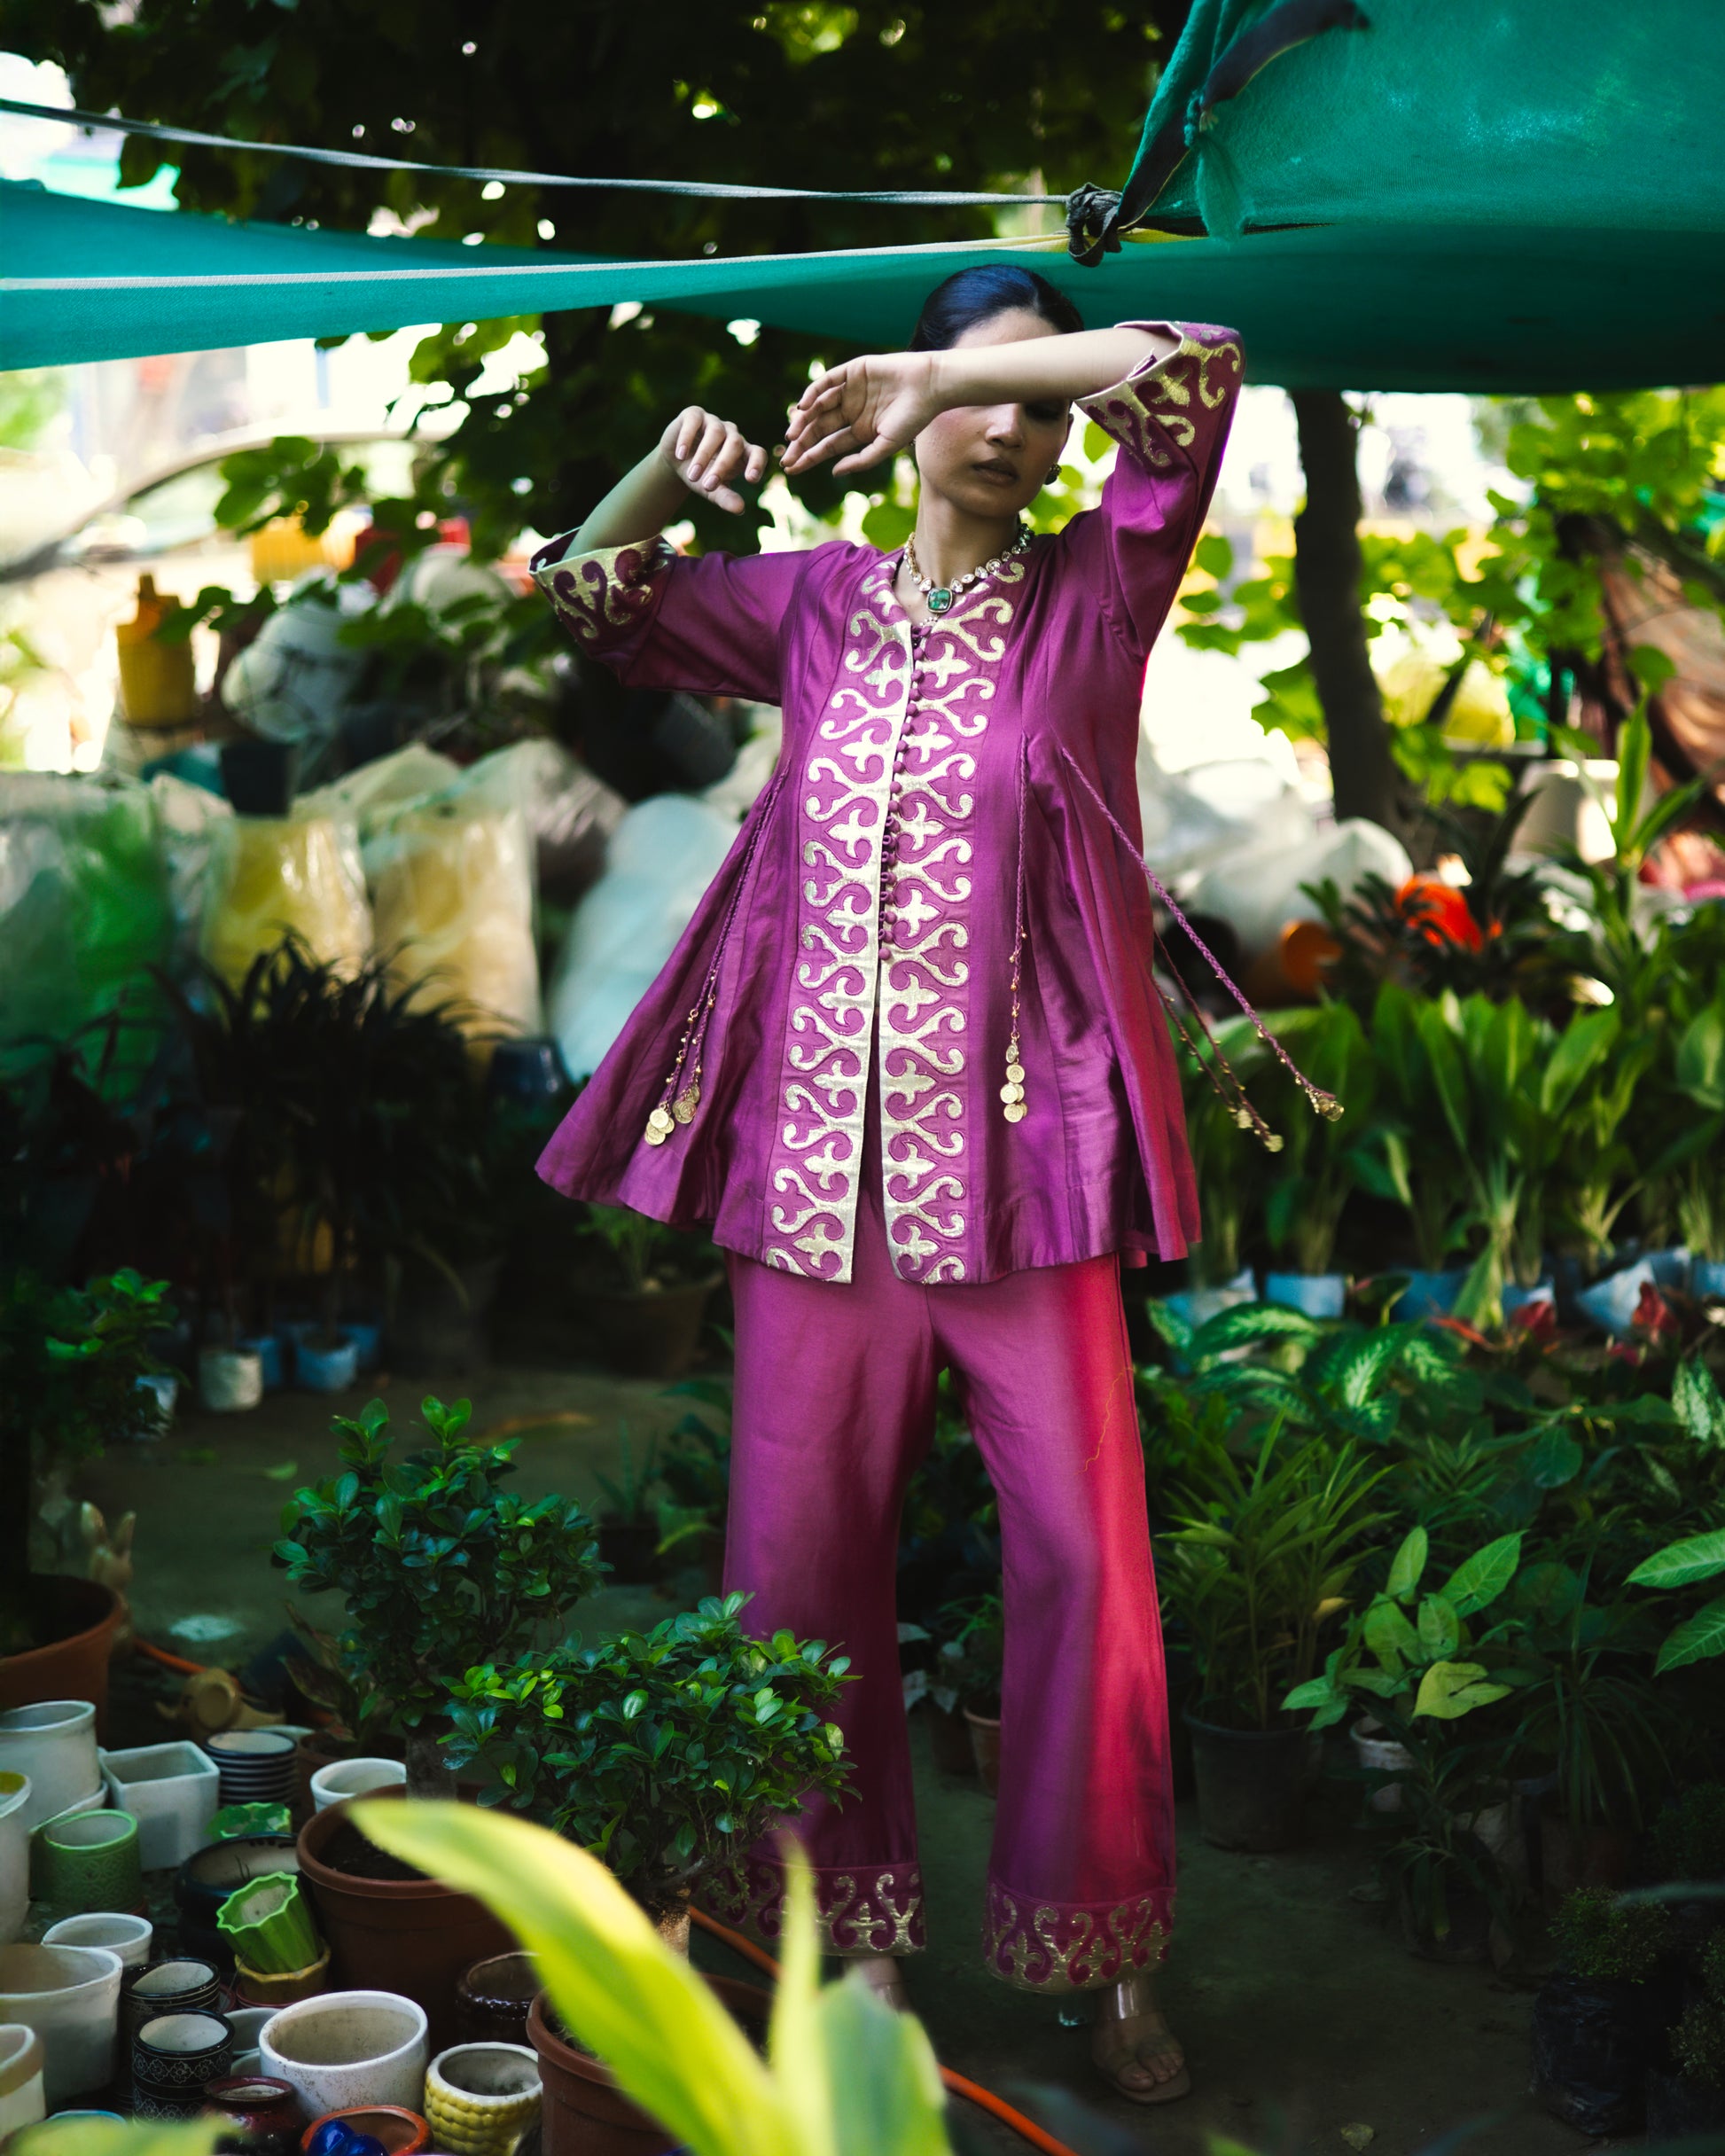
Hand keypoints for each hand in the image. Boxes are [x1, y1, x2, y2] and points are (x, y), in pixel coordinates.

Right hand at [658, 407, 768, 513]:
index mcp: (742, 452)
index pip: (757, 453)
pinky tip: (681, 455)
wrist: (675, 461)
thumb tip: (740, 510)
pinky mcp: (694, 414)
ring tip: (693, 475)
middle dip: (722, 466)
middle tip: (707, 486)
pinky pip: (695, 421)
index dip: (757, 464)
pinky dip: (687, 438)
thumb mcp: (712, 489)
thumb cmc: (700, 476)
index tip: (751, 479)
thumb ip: (726, 498)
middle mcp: (731, 434)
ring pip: (716, 433)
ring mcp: (714, 422)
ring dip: (704, 455)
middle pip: (734, 444)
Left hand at [781, 352, 942, 477]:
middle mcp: (851, 411)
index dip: (809, 457)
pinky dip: (813, 393)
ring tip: (792, 435)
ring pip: (818, 406)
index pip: (827, 446)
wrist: (929, 385)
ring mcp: (850, 391)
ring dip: (803, 420)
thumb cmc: (913, 419)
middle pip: (819, 429)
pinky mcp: (851, 371)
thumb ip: (860, 461)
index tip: (791, 469)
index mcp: (859, 431)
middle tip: (786, 456)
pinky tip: (803, 408)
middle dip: (801, 443)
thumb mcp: (885, 446)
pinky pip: (826, 382)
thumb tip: (833, 472)